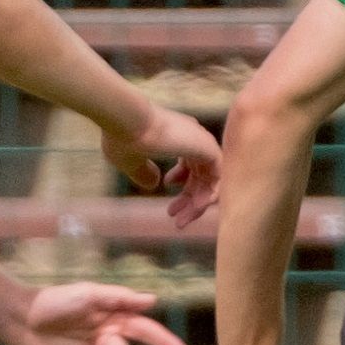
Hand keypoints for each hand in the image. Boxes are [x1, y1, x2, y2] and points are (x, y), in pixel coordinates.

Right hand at [102, 103, 222, 228]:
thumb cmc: (124, 139)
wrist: (129, 122)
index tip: (166, 186)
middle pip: (200, 174)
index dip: (181, 179)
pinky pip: (220, 177)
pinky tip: (197, 208)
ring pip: (210, 178)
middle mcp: (192, 138)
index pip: (190, 160)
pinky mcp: (209, 149)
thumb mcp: (131, 162)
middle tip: (174, 216)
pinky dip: (211, 195)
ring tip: (181, 222)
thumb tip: (153, 184)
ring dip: (198, 202)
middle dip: (188, 197)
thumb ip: (143, 173)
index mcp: (176, 136)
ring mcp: (202, 142)